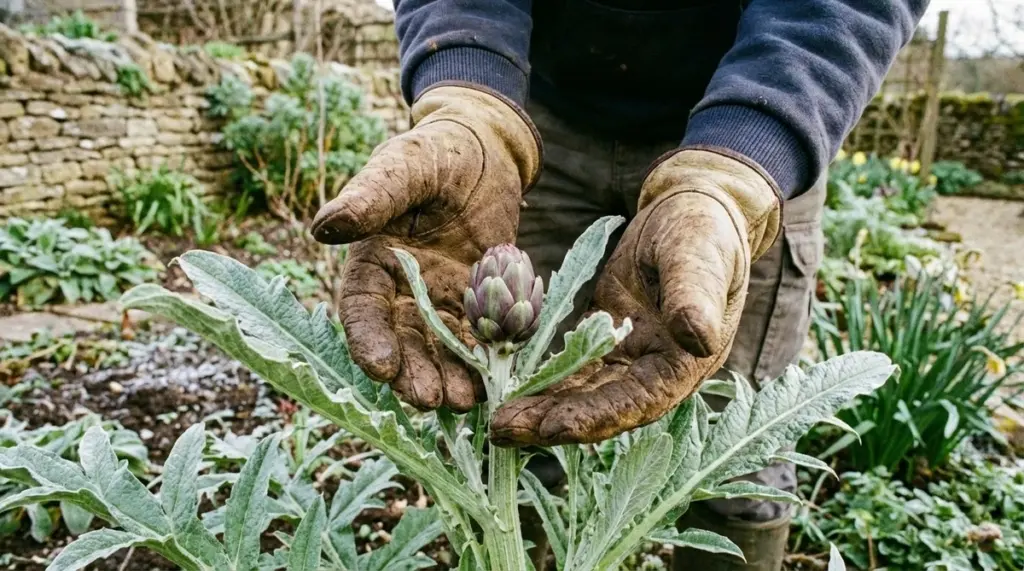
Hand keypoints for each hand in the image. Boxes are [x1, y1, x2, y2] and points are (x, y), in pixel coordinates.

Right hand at [311, 84, 540, 412]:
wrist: (486, 149)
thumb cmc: (438, 150)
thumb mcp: (406, 166)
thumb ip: (372, 196)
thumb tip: (326, 227)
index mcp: (373, 260)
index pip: (362, 309)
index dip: (368, 341)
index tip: (380, 368)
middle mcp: (402, 289)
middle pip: (401, 341)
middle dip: (413, 373)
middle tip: (432, 400)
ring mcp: (440, 299)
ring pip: (440, 347)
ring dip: (450, 376)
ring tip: (468, 400)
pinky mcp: (477, 301)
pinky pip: (479, 336)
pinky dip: (485, 358)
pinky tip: (497, 377)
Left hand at [490, 148, 781, 445]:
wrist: (692, 212)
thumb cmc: (701, 231)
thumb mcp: (698, 257)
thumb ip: (695, 296)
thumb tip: (699, 338)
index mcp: (684, 364)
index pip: (637, 403)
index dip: (595, 418)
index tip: (552, 428)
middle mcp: (655, 373)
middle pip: (600, 409)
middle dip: (551, 422)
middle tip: (500, 429)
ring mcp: (627, 359)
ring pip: (579, 394)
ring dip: (540, 408)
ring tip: (496, 421)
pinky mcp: (603, 341)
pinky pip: (569, 367)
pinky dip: (540, 380)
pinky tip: (506, 386)